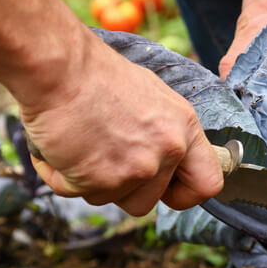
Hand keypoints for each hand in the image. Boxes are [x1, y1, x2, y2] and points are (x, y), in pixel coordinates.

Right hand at [20, 34, 223, 215]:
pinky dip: (60, 176)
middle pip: (148, 201)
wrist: (60, 67)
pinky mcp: (101, 180)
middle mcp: (168, 151)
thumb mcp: (152, 97)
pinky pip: (77, 193)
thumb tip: (166, 157)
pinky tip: (58, 147)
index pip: (208, 183)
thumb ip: (165, 133)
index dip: (184, 193)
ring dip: (92, 182)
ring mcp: (137, 168)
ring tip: (80, 145)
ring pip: (112, 200)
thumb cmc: (98, 75)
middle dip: (122, 187)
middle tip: (102, 155)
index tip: (166, 190)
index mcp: (185, 128)